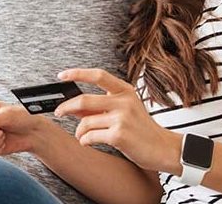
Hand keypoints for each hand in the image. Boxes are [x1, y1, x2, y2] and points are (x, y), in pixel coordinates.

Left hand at [55, 68, 178, 171]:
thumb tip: (72, 106)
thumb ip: (100, 107)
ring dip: (78, 131)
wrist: (163, 148)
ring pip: (85, 122)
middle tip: (58, 112)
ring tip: (81, 136)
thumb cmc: (141, 130)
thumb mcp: (124, 111)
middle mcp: (124, 101)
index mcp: (125, 91)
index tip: (62, 75)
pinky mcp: (119, 135)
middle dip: (65, 107)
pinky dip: (84, 140)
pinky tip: (87, 142)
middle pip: (84, 100)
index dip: (77, 73)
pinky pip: (90, 136)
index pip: (98, 75)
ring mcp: (122, 118)